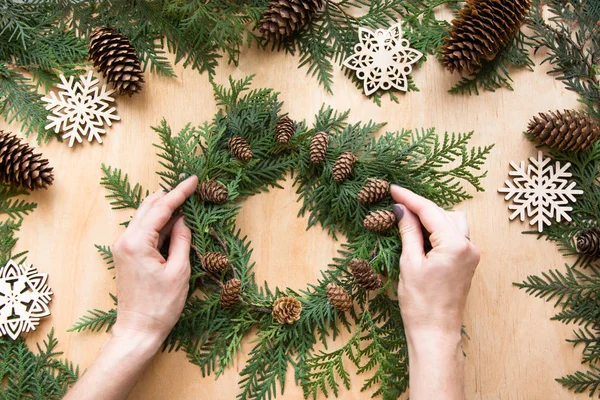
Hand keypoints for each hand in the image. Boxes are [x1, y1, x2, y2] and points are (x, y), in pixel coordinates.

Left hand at [112, 175, 197, 342]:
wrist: (138, 330)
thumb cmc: (161, 305)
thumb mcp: (179, 270)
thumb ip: (181, 240)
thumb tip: (182, 219)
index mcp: (137, 242)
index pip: (161, 208)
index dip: (179, 192)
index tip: (193, 179)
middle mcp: (125, 240)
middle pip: (148, 207)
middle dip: (169, 195)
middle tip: (189, 185)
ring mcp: (122, 247)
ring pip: (144, 217)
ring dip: (163, 208)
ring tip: (183, 198)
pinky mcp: (125, 255)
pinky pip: (142, 230)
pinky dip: (157, 222)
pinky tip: (172, 220)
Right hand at [391, 185, 478, 337]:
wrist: (435, 333)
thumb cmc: (421, 303)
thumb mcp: (409, 263)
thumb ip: (408, 231)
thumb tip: (401, 209)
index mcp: (455, 245)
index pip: (430, 211)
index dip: (409, 198)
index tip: (392, 188)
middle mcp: (469, 246)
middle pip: (444, 213)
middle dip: (420, 209)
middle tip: (396, 209)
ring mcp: (471, 254)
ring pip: (451, 222)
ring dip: (431, 219)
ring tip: (408, 225)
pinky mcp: (467, 262)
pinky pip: (454, 236)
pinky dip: (437, 231)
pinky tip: (420, 237)